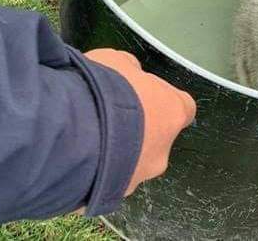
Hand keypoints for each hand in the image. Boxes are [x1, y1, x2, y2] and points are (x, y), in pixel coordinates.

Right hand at [84, 49, 195, 195]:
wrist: (74, 133)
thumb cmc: (105, 89)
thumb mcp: (117, 61)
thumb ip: (130, 70)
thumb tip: (132, 74)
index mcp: (172, 113)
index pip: (183, 108)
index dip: (163, 101)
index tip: (144, 96)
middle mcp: (162, 151)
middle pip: (156, 139)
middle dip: (136, 130)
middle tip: (108, 117)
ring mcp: (138, 177)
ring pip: (130, 163)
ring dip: (114, 152)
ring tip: (86, 137)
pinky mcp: (111, 196)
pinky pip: (104, 180)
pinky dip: (94, 170)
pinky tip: (75, 156)